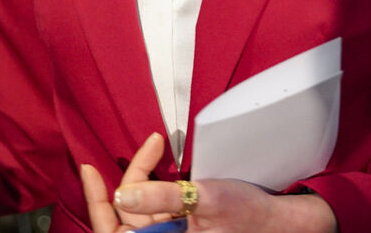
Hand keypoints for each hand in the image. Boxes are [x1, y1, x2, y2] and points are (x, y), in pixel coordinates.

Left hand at [81, 133, 336, 232]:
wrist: (281, 219)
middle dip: (130, 176)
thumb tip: (122, 197)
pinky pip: (155, 203)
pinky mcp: (180, 225)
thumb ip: (162, 199)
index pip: (113, 230)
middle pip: (125, 213)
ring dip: (142, 174)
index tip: (89, 168)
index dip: (97, 201)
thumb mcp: (206, 200)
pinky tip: (161, 157)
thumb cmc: (249, 213)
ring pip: (139, 205)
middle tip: (146, 146)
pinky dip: (153, 180)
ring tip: (158, 146)